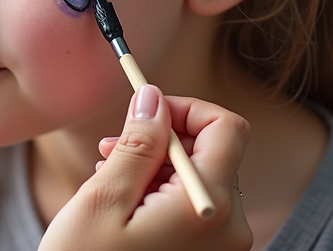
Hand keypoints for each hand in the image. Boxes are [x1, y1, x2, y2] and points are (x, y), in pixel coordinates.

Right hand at [39, 85, 251, 250]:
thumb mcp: (103, 199)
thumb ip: (137, 143)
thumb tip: (154, 97)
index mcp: (208, 207)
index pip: (227, 128)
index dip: (186, 108)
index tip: (145, 110)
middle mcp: (228, 228)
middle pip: (213, 153)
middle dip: (163, 139)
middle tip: (110, 147)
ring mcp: (220, 248)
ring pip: (200, 179)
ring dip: (156, 167)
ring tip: (108, 176)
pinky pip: (195, 209)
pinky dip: (161, 194)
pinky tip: (123, 204)